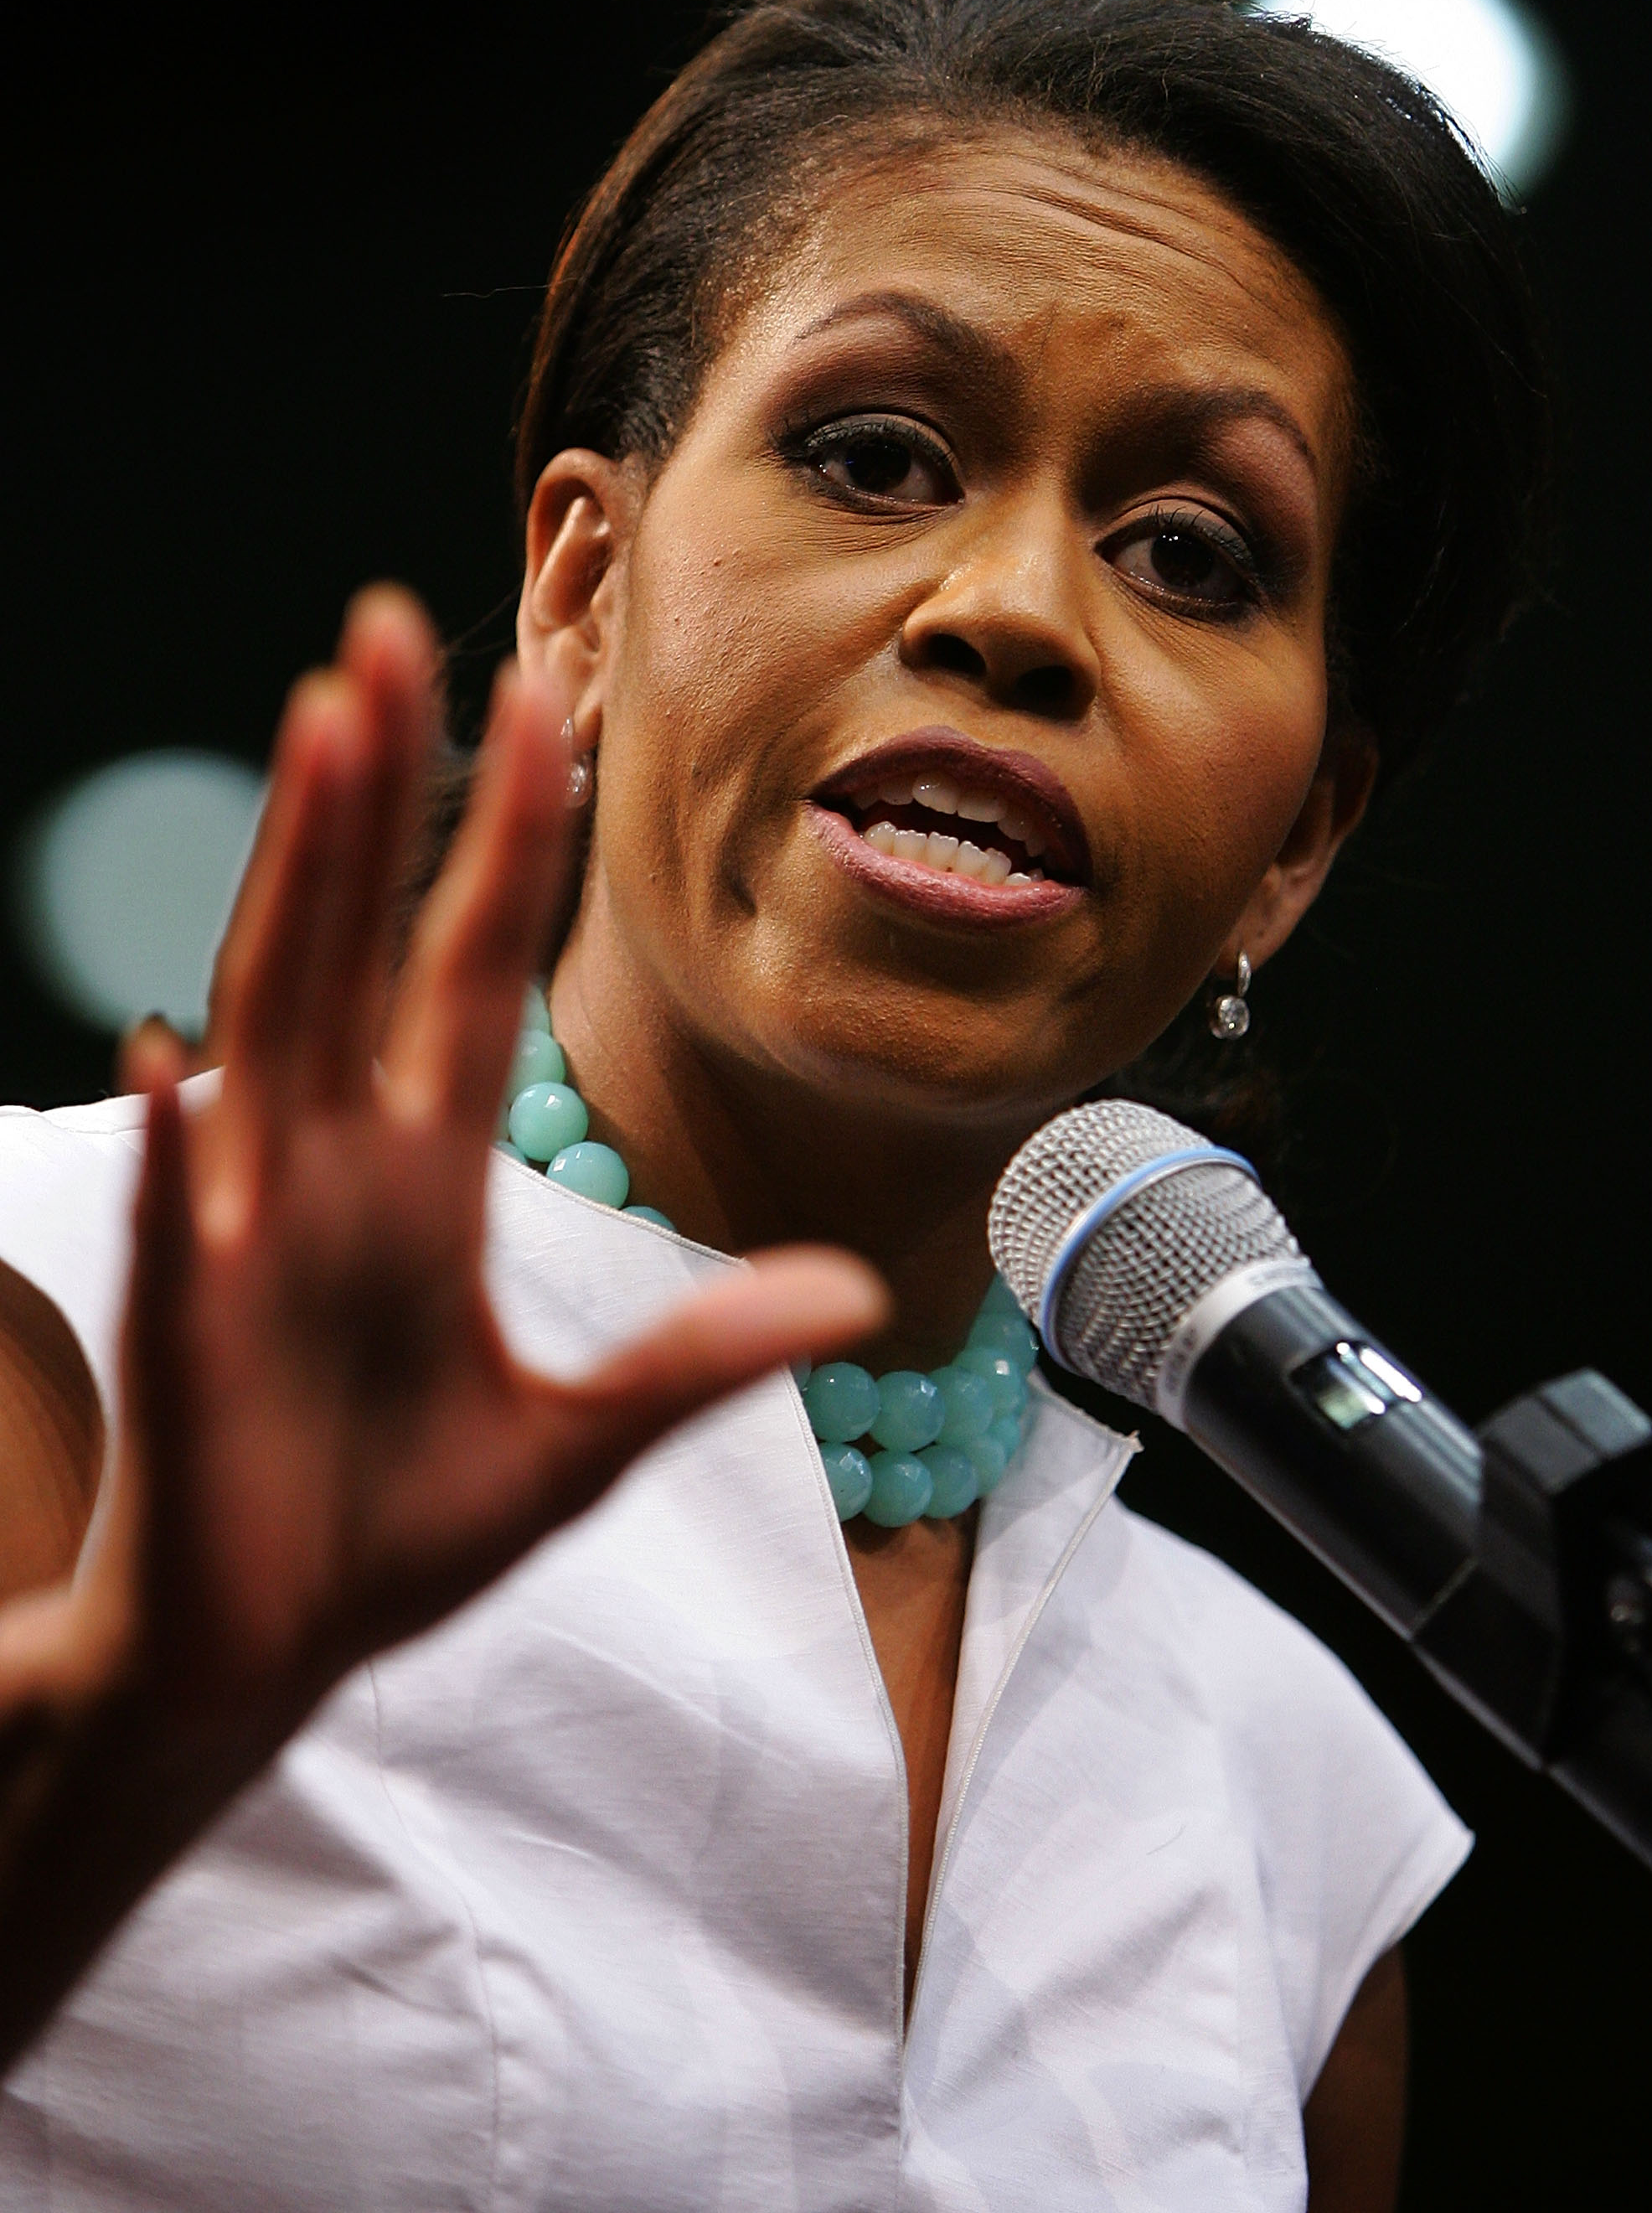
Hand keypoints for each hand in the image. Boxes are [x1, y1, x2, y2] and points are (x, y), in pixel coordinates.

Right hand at [3, 587, 884, 1733]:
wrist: (255, 1658)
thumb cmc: (389, 1541)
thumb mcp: (578, 1447)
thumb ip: (696, 1359)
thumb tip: (850, 1290)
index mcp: (421, 1184)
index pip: (468, 973)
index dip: (507, 843)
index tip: (544, 699)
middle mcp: (334, 1174)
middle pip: (358, 943)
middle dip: (379, 791)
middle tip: (397, 625)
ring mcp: (253, 1237)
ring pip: (274, 1019)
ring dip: (297, 877)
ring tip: (319, 730)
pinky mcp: (189, 1341)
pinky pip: (183, 1226)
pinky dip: (180, 1147)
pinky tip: (169, 1050)